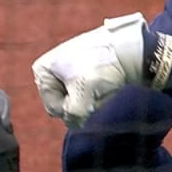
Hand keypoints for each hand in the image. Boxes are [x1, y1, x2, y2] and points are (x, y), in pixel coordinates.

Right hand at [33, 12, 171, 128]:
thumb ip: (72, 118)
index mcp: (42, 71)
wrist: (128, 48)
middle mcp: (52, 68)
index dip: (71, 109)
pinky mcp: (86, 69)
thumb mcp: (81, 100)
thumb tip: (75, 123)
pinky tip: (108, 82)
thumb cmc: (99, 69)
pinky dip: (99, 92)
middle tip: (96, 88)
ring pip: (79, 100)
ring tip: (104, 84)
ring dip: (93, 99)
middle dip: (82, 103)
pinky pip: (89, 92)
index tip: (85, 93)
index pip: (53, 108)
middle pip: (65, 104)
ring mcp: (69, 68)